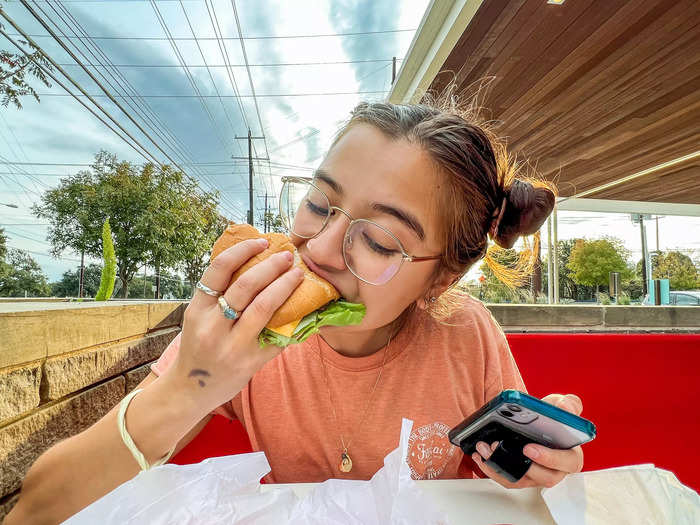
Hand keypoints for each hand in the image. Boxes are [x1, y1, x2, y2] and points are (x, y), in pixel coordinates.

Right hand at [167, 238, 303, 414]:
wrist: (189, 391)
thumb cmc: (198, 347)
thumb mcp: (198, 318)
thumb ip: (218, 296)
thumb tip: (252, 263)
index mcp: (198, 310)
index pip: (219, 270)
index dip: (242, 251)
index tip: (262, 242)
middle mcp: (213, 326)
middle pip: (246, 286)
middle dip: (271, 266)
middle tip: (288, 256)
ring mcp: (232, 346)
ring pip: (264, 307)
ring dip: (285, 286)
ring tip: (297, 274)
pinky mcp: (250, 362)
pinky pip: (277, 335)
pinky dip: (293, 320)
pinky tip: (305, 308)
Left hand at [472, 393, 584, 488]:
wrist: (537, 424)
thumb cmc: (552, 419)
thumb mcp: (562, 406)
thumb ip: (568, 404)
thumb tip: (564, 407)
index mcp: (570, 456)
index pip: (567, 463)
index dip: (549, 458)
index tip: (529, 448)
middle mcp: (555, 471)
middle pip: (543, 476)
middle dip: (520, 464)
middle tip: (501, 447)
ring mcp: (537, 477)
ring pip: (521, 479)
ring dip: (499, 465)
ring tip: (485, 448)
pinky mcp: (521, 478)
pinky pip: (507, 480)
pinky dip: (492, 469)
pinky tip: (481, 455)